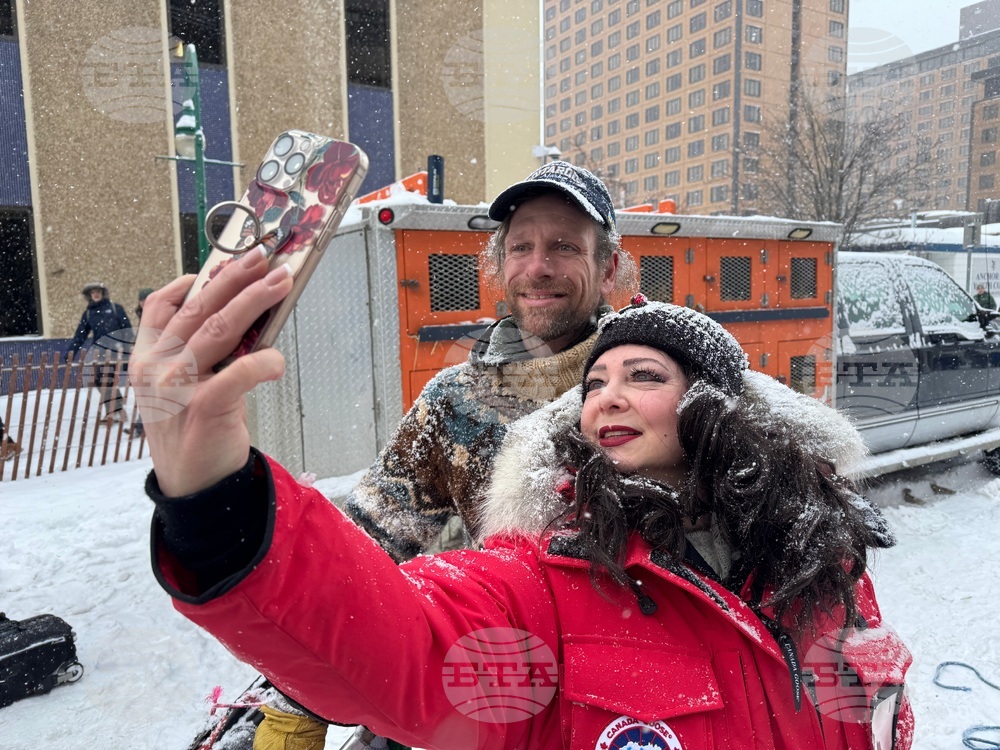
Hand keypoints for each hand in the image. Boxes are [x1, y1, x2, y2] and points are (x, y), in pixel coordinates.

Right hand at [129, 248, 292, 496]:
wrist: (194, 485)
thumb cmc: (195, 427)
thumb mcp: (186, 382)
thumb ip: (201, 349)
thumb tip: (243, 309)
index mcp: (146, 356)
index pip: (162, 304)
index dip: (196, 279)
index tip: (226, 259)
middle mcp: (154, 367)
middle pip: (199, 309)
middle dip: (235, 278)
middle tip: (264, 256)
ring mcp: (175, 388)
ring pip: (219, 331)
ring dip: (254, 302)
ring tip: (281, 282)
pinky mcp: (203, 408)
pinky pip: (237, 374)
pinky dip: (262, 362)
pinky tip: (278, 361)